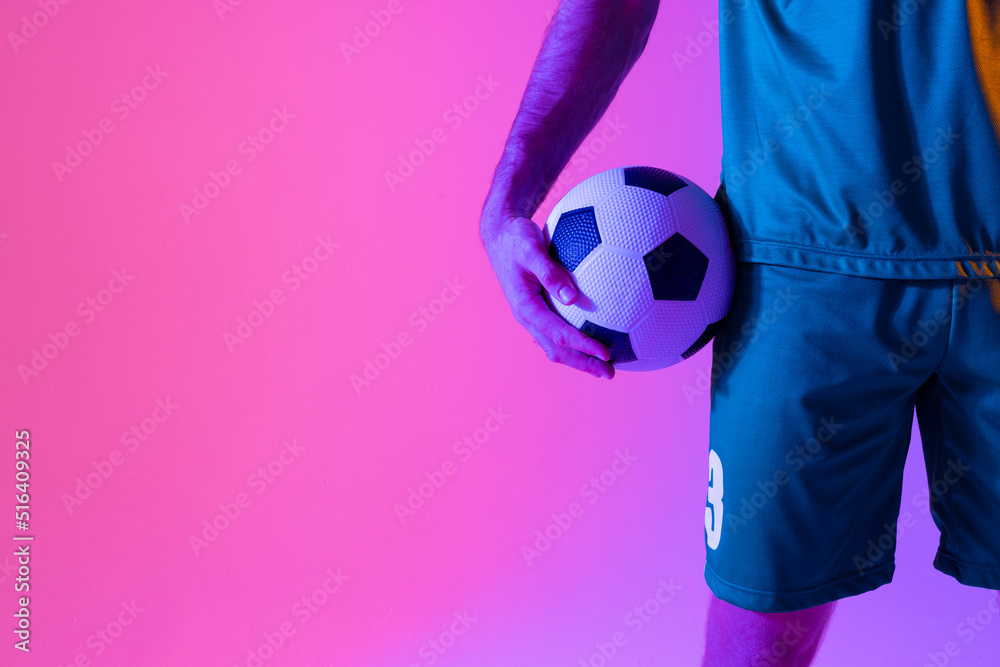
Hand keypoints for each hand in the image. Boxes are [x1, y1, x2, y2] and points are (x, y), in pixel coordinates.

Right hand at [481, 212, 613, 378]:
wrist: (500, 235)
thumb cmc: (516, 238)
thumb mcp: (531, 248)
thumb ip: (550, 271)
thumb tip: (573, 297)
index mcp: (526, 307)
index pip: (559, 334)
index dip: (583, 346)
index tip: (607, 353)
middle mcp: (527, 317)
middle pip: (557, 350)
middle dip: (583, 364)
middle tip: (610, 373)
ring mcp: (531, 316)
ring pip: (555, 346)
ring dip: (579, 359)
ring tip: (603, 366)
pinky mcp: (536, 310)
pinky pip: (556, 333)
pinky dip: (574, 343)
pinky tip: (593, 338)